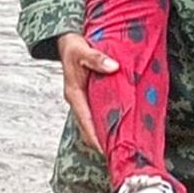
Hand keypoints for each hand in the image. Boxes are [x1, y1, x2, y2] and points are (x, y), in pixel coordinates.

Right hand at [56, 33, 119, 153]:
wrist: (67, 40)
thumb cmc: (73, 46)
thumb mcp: (82, 50)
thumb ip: (96, 58)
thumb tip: (113, 67)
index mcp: (74, 94)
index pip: (86, 123)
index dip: (97, 139)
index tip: (109, 151)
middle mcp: (78, 101)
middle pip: (91, 128)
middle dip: (104, 141)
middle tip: (122, 152)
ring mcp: (83, 100)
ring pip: (95, 122)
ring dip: (107, 132)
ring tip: (125, 143)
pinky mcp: (89, 96)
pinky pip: (99, 112)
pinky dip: (108, 120)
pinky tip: (123, 123)